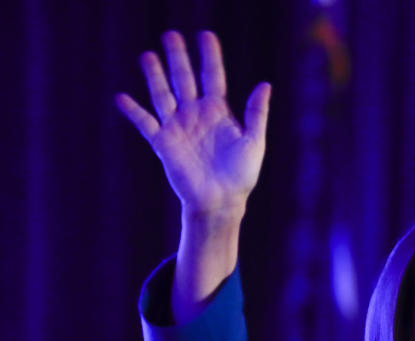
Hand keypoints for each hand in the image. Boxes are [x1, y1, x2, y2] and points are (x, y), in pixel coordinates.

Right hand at [116, 31, 269, 222]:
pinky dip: (133, 111)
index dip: (210, 56)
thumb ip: (256, 113)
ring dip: (154, 75)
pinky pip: (146, 123)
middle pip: (184, 79)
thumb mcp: (254, 142)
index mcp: (219, 111)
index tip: (205, 35)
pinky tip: (121, 97)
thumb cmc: (242, 176)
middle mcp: (195, 114)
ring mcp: (178, 127)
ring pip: (163, 94)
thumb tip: (265, 84)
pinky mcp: (163, 143)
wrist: (221, 202)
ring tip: (147, 55)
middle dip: (178, 58)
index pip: (212, 76)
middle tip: (170, 35)